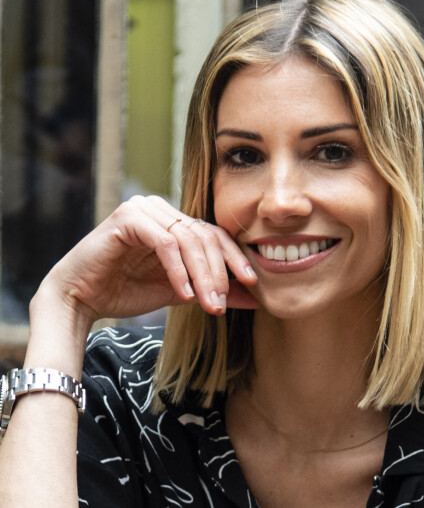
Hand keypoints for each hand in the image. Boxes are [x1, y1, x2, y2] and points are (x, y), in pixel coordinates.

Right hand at [36, 195, 259, 325]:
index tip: (252, 283)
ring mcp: (144, 209)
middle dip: (219, 272)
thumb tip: (253, 299)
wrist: (80, 299)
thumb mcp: (181, 291)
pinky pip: (165, 243)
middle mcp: (162, 209)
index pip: (214, 235)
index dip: (235, 258)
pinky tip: (184, 294)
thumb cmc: (127, 291)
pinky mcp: (128, 217)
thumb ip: (212, 289)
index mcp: (174, 221)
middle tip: (222, 303)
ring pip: (189, 240)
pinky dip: (178, 270)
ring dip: (202, 275)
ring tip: (208, 303)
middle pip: (205, 236)